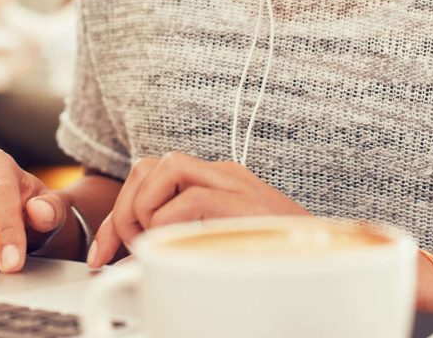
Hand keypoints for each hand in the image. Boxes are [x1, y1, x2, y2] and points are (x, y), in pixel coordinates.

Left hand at [88, 152, 308, 267]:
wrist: (329, 263)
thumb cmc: (278, 263)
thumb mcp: (225, 246)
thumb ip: (189, 241)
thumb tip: (142, 266)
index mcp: (216, 182)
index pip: (151, 175)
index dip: (118, 212)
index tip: (103, 253)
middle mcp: (221, 174)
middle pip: (149, 165)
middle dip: (120, 210)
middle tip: (114, 253)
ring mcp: (233, 183)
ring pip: (163, 168)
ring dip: (141, 210)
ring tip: (148, 247)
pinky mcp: (241, 200)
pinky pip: (188, 199)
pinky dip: (166, 223)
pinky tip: (169, 248)